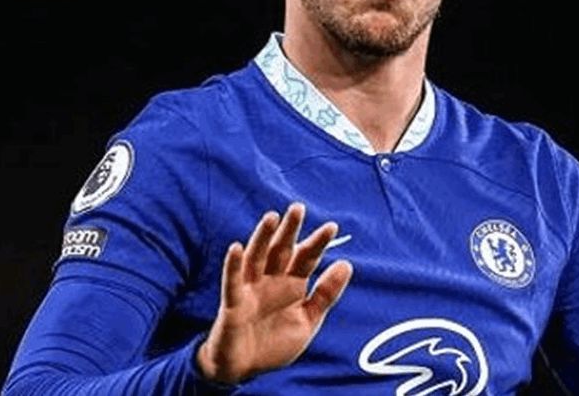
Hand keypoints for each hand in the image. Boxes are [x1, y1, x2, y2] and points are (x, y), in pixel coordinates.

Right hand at [196, 203, 353, 383]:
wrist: (244, 370)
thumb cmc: (273, 343)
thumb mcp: (308, 321)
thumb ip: (325, 294)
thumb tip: (346, 263)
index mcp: (291, 284)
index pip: (306, 258)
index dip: (317, 243)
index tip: (332, 227)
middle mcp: (271, 281)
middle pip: (281, 250)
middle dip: (290, 230)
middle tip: (298, 208)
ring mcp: (251, 290)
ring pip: (256, 258)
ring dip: (262, 238)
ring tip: (271, 218)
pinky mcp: (233, 304)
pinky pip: (232, 282)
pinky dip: (233, 265)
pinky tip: (236, 247)